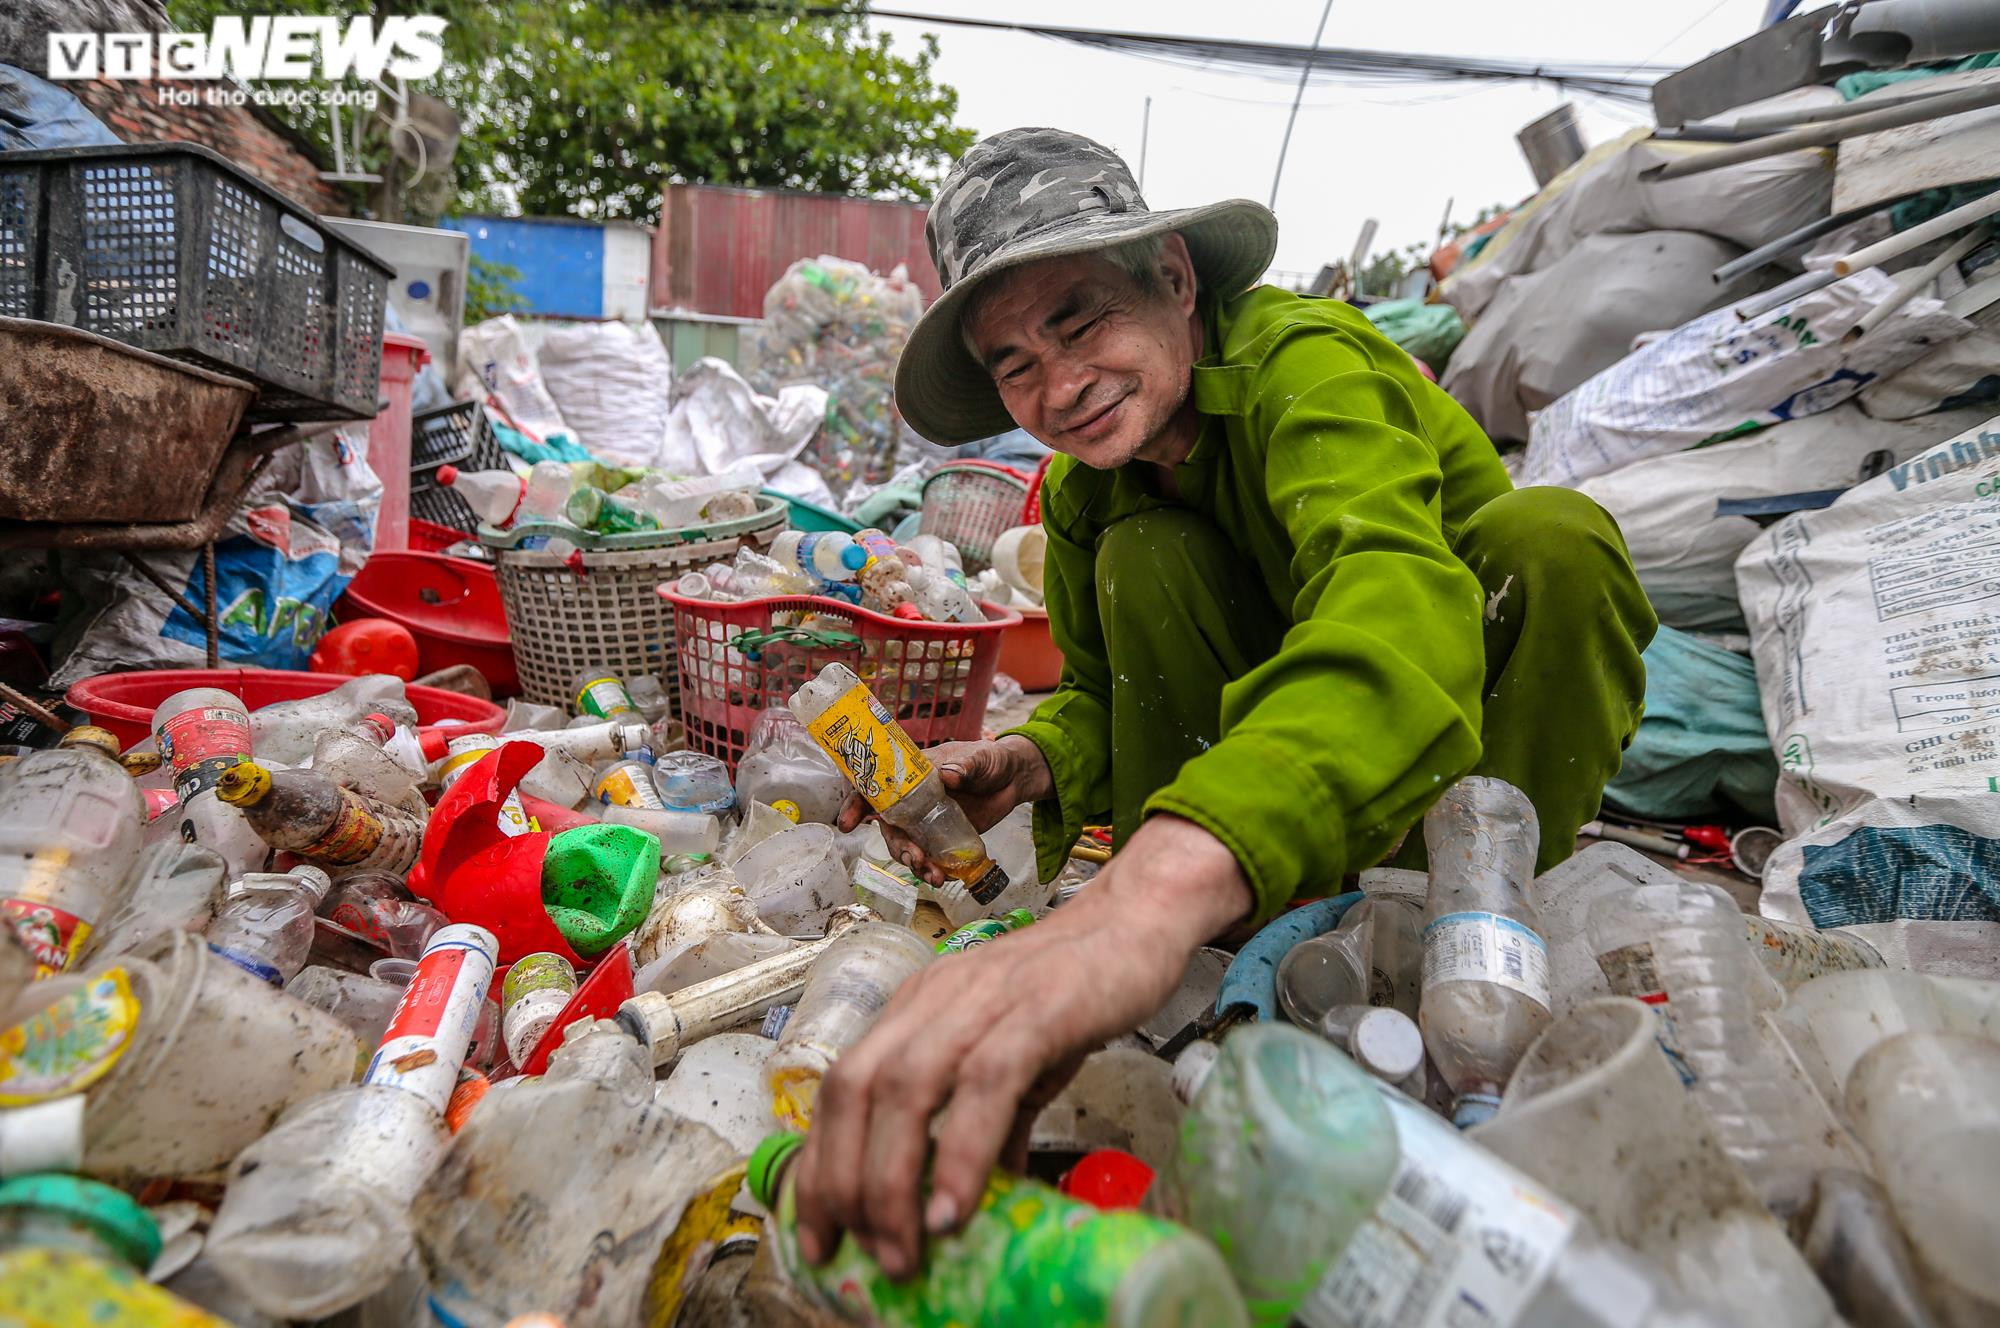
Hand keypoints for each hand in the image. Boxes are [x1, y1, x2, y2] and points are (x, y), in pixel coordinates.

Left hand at [788, 814, 1251, 1278]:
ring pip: (906, 1088)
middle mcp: (932, 1000)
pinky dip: (961, 1151)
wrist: (1137, 920)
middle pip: (855, 1089)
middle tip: (861, 1256)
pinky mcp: (1038, 1008)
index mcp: (914, 1011)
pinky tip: (955, 1208)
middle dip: (843, 1184)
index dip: (820, 1165)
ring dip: (891, 1181)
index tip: (817, 1237)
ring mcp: (982, 1000)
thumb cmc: (1071, 993)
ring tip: (903, 1251)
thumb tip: (966, 1205)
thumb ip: (983, 1127)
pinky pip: (985, 1083)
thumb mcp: (1014, 1062)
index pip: (840, 1087)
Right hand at [836, 735, 1051, 886]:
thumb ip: (965, 765)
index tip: (847, 824)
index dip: (856, 804)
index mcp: (912, 775)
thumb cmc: (990, 760)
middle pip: (891, 827)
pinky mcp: (944, 839)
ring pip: (908, 847)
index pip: (875, 787)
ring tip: (934, 876)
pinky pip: (931, 858)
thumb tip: (947, 776)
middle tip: (914, 858)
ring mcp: (927, 822)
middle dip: (897, 846)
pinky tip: (945, 877)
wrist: (1014, 779)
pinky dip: (933, 870)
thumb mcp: (980, 757)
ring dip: (915, 864)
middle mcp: (913, 801)